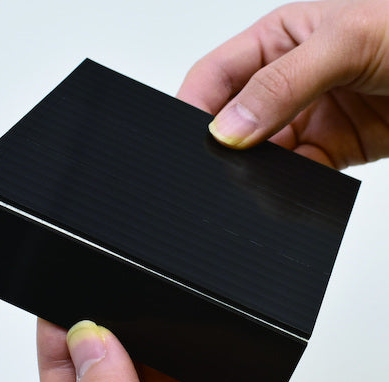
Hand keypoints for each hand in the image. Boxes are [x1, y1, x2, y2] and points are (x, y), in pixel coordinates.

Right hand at [177, 0, 388, 167]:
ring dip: (258, 170)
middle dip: (224, 145)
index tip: (189, 138)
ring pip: (262, 154)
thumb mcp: (347, 40)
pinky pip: (297, 174)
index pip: (215, 76)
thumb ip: (282, 83)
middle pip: (233, 120)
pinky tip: (297, 184)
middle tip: (225, 163)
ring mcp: (306, 118)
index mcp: (278, 40)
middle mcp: (286, 81)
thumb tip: (229, 127)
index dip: (194, 105)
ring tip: (263, 177)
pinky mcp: (330, 150)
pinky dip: (292, 185)